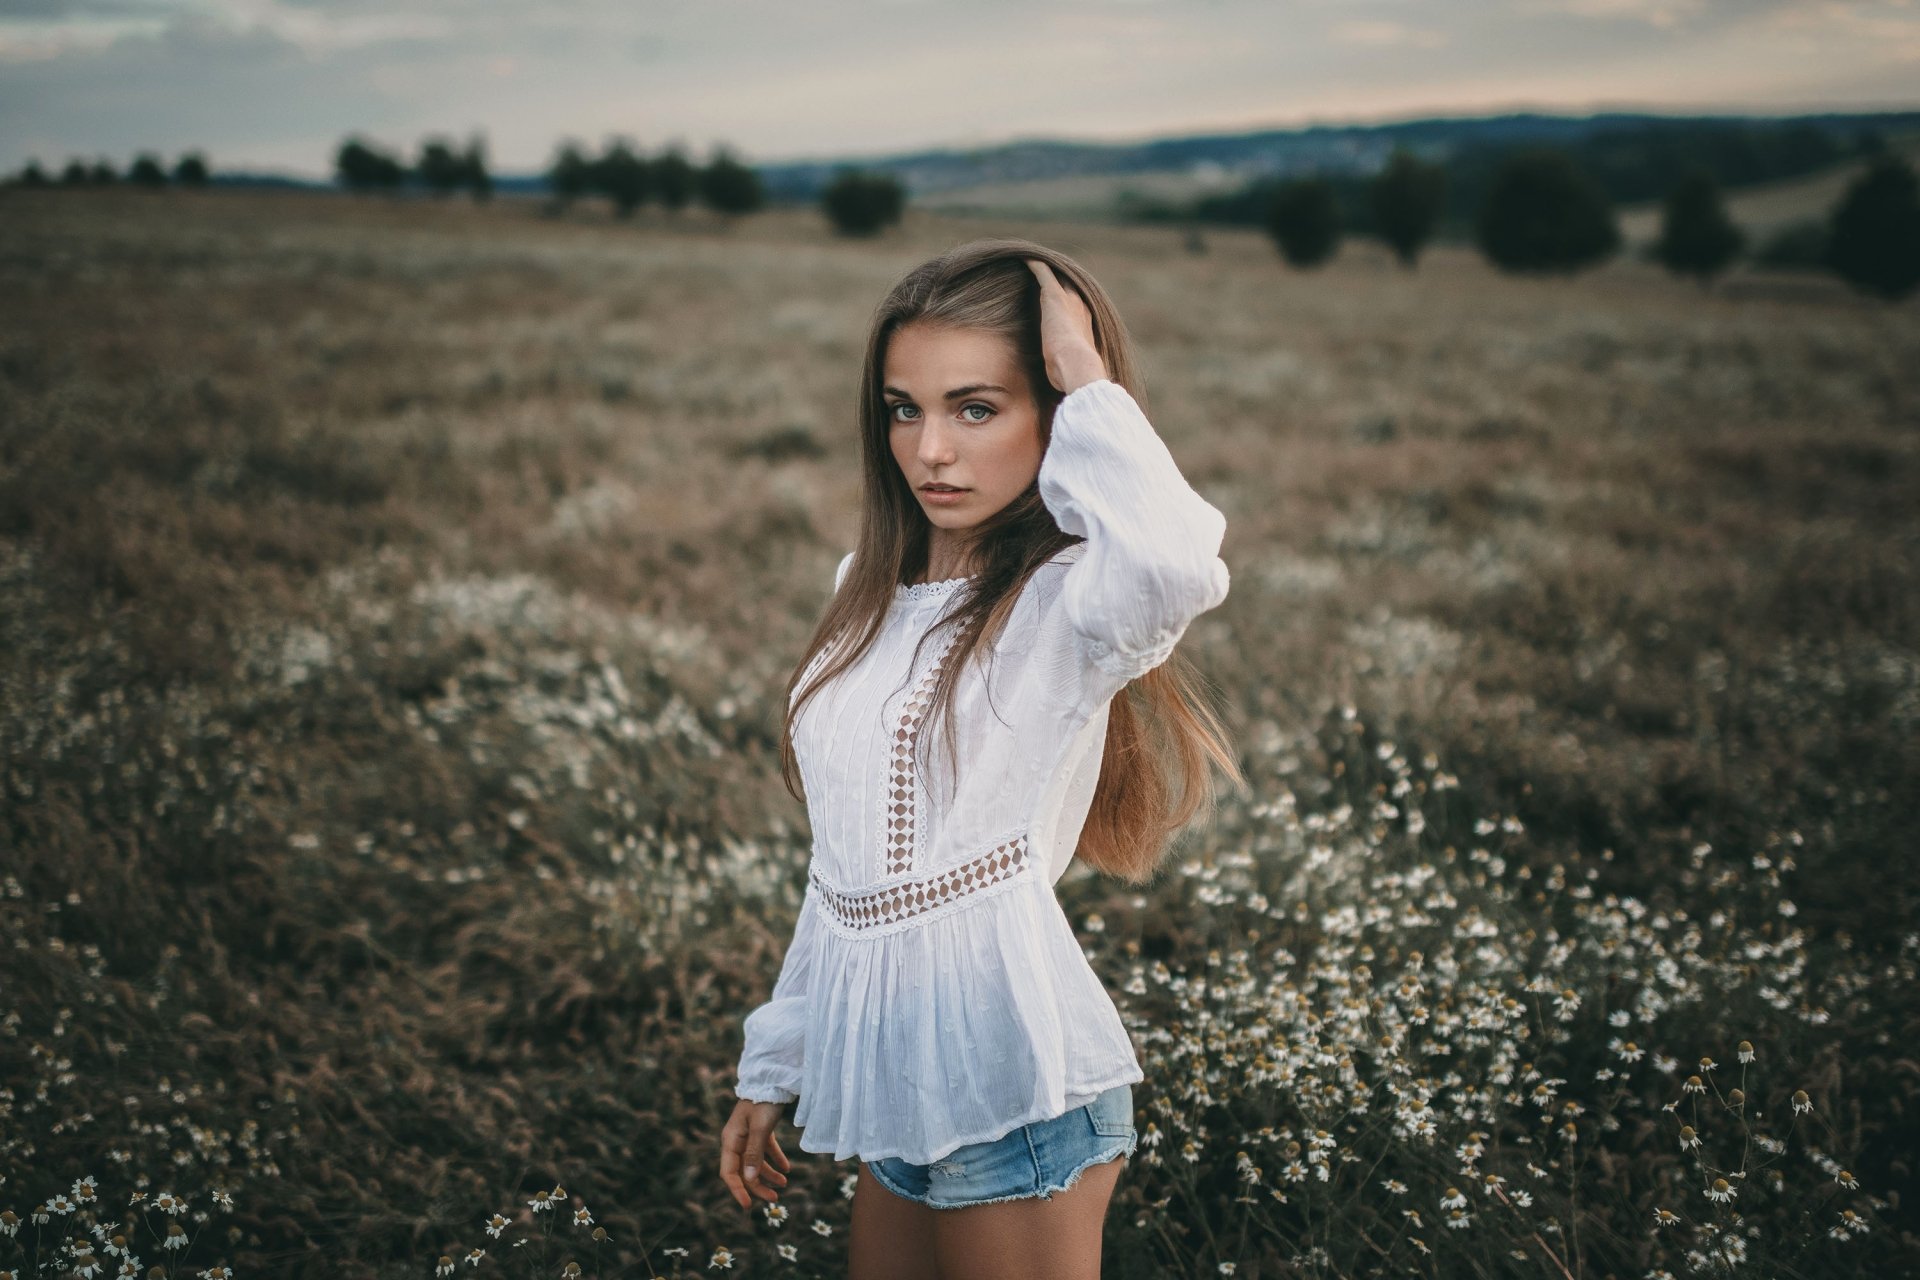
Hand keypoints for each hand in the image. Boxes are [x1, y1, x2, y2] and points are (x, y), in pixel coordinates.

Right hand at [720, 1098, 792, 1208]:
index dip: (738, 1190)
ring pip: (755, 1163)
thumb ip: (755, 1153)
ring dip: (768, 1175)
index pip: (730, 1173)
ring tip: (785, 1184)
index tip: (749, 1206)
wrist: (772, 1078)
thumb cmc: (764, 1101)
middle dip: (758, 1186)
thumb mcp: (760, 1128)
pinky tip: (787, 1168)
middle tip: (775, 1199)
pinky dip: (775, 1160)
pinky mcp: (760, 1130)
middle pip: (744, 1171)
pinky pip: (765, 1150)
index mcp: (731, 1140)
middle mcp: (737, 1140)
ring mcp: (748, 1135)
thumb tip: (750, 1179)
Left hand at [1025, 259, 1109, 394]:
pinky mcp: (1052, 295)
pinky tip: (1021, 257)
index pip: (1075, 306)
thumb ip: (1068, 371)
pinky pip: (1041, 271)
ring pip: (1055, 275)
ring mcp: (1067, 299)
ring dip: (1044, 270)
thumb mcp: (1072, 371)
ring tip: (1031, 262)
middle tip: (1044, 275)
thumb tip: (1065, 389)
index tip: (1057, 299)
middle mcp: (1079, 306)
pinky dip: (1033, 264)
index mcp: (1085, 323)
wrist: (1077, 367)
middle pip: (1067, 286)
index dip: (1066, 301)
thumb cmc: (1075, 375)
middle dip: (1057, 281)